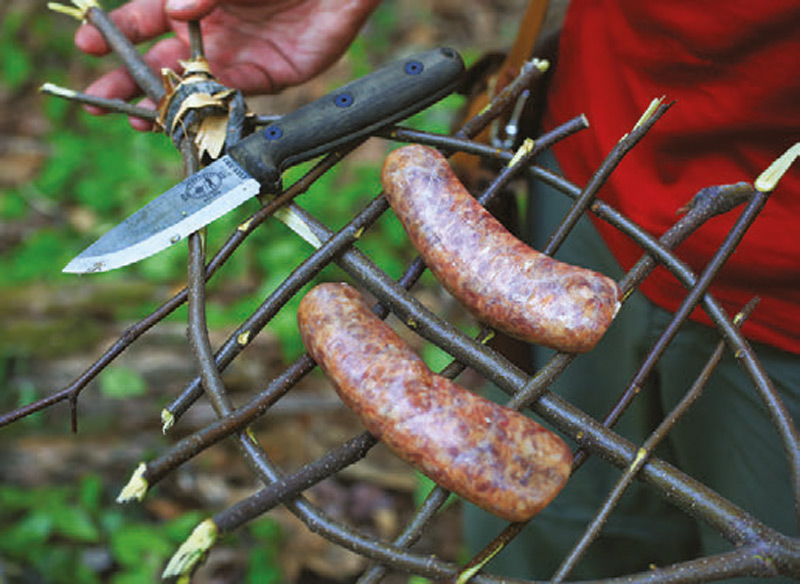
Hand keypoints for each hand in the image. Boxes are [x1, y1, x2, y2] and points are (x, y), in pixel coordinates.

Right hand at [76, 0, 380, 128]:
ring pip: (192, 86)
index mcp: (192, 2)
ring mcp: (235, 56)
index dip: (116, 32)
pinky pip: (232, 97)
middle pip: (160, 60)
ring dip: (163, 104)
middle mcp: (209, 31)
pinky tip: (188, 117)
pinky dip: (209, 108)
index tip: (88, 45)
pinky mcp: (266, 76)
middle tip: (99, 100)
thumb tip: (171, 13)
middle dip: (128, 80)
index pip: (144, 18)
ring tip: (137, 118)